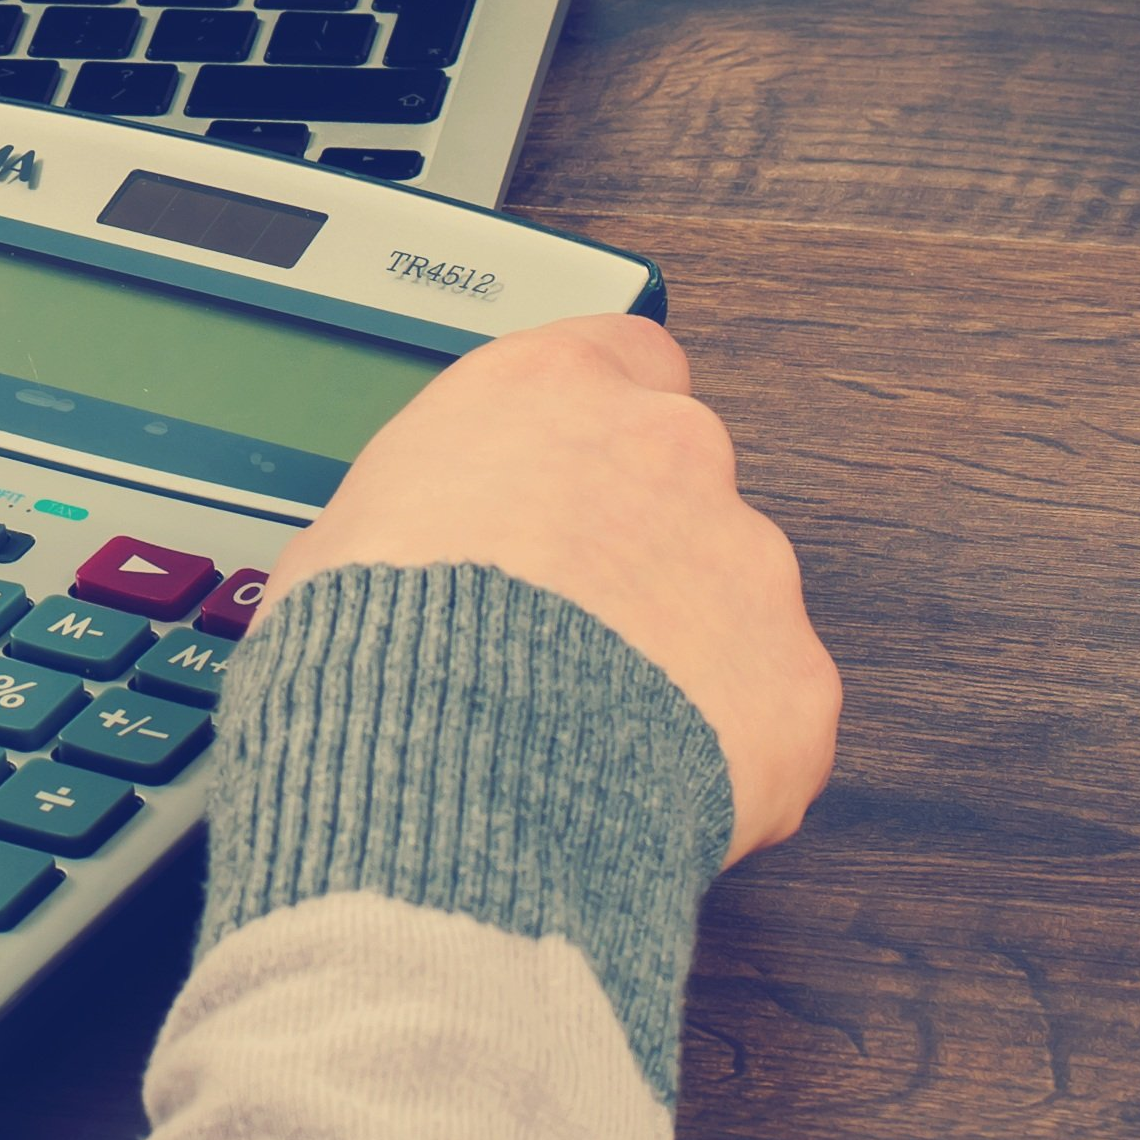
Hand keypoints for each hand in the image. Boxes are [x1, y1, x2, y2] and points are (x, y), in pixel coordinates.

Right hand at [267, 314, 838, 862]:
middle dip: (639, 548)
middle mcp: (667, 451)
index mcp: (551, 393)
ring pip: (732, 597)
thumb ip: (428, 513)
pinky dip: (723, 749)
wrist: (448, 780)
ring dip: (681, 650)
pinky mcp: (793, 680)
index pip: (624, 354)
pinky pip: (768, 710)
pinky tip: (642, 785)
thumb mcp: (345, 535)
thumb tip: (417, 554)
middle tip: (565, 631)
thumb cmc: (377, 655)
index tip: (579, 473)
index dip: (602, 426)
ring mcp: (748, 563)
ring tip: (592, 729)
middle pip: (681, 482)